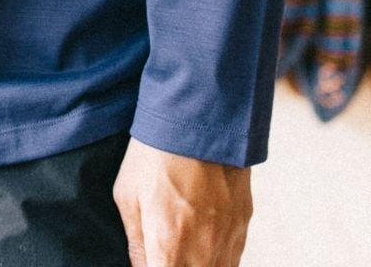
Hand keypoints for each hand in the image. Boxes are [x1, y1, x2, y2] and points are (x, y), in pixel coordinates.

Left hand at [112, 137, 252, 266]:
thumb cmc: (154, 156)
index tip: (153, 258)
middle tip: (165, 249)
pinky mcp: (243, 226)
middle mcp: (203, 252)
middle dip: (175, 264)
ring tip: (182, 243)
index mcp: (168, 247)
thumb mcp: (128, 197)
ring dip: (196, 264)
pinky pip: (231, 260)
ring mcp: (228, 241)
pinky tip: (201, 242)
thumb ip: (136, 244)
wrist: (197, 119)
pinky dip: (216, 259)